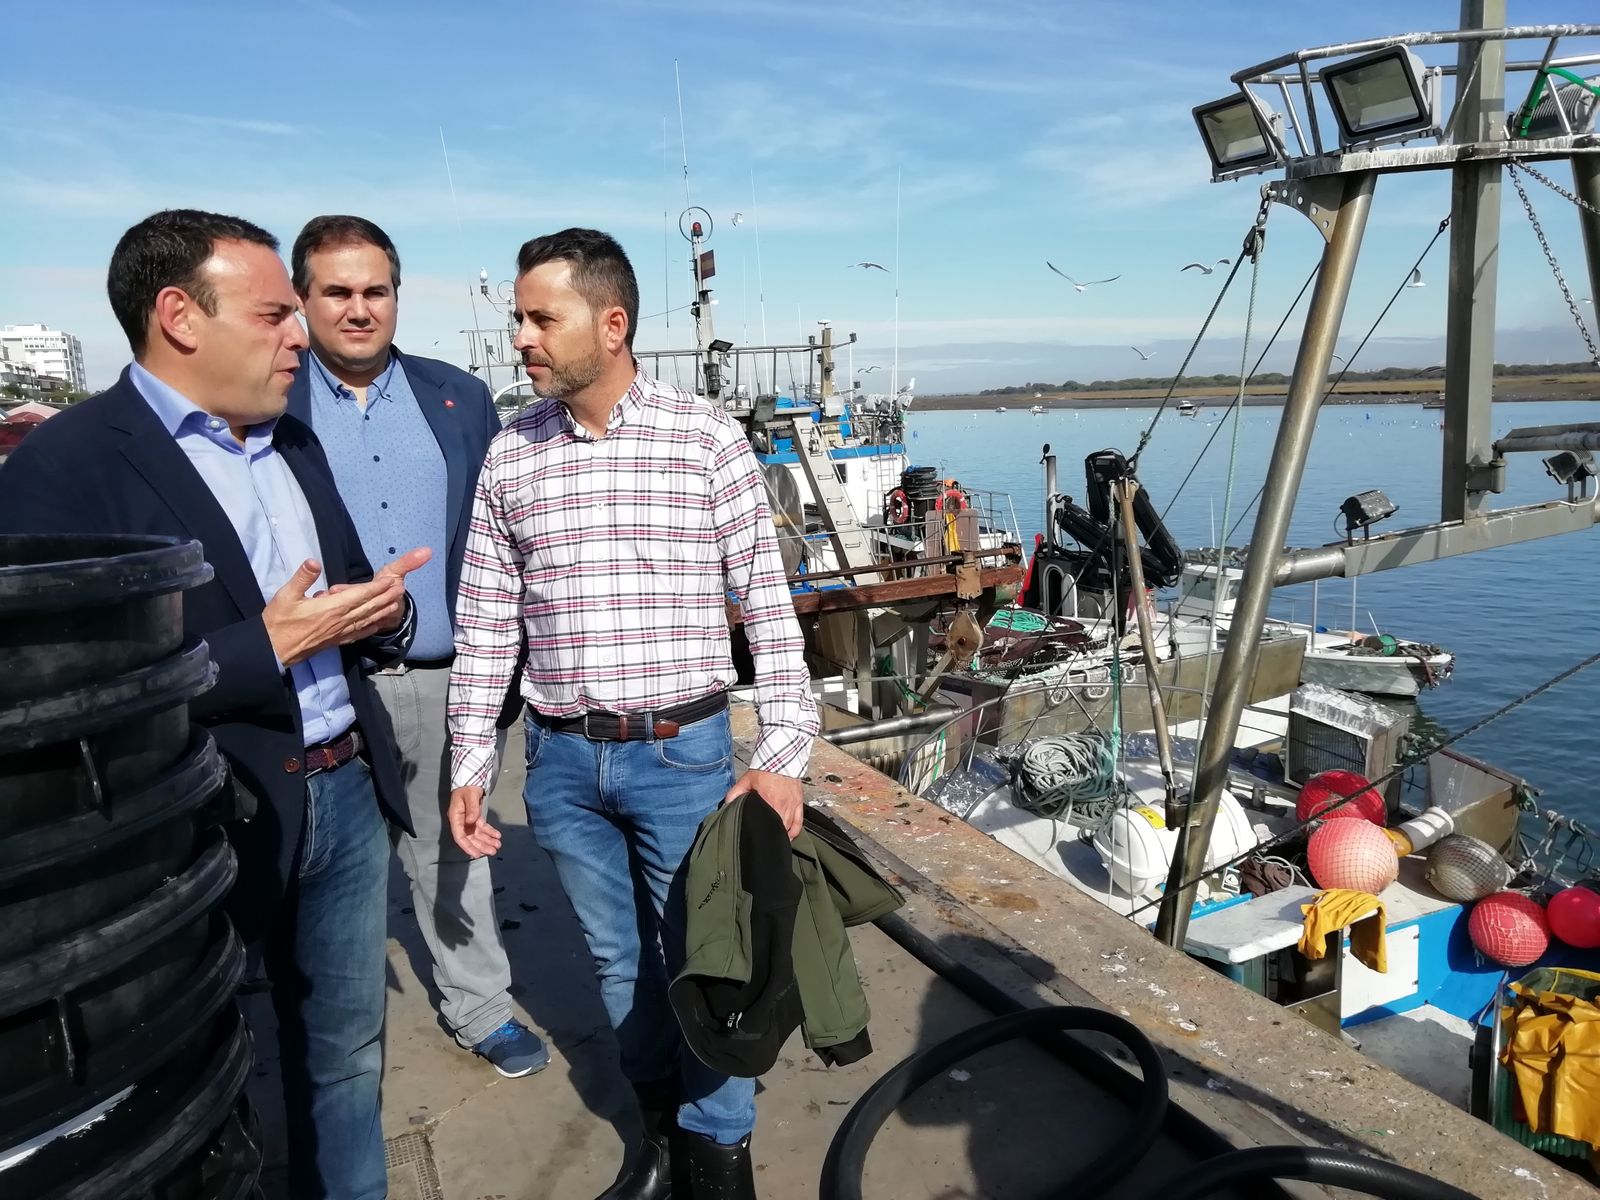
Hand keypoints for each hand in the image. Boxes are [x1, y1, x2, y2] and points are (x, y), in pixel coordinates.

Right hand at [263, 548, 430, 664]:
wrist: (273, 650)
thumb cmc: (278, 622)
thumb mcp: (286, 595)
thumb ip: (302, 578)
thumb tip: (314, 561)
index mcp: (331, 608)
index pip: (360, 595)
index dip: (377, 588)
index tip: (392, 581)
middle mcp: (341, 620)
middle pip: (369, 607)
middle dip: (386, 597)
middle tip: (402, 589)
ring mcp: (341, 632)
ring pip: (368, 620)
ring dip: (384, 611)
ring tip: (398, 603)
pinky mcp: (337, 641)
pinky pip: (359, 633)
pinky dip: (372, 627)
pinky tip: (379, 625)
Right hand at [448, 786, 501, 857]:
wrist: (470, 780)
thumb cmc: (467, 787)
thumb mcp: (470, 795)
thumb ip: (472, 808)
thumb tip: (471, 821)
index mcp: (456, 817)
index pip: (460, 836)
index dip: (468, 846)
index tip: (477, 854)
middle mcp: (461, 821)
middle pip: (470, 838)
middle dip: (481, 846)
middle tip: (493, 851)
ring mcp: (468, 821)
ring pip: (477, 834)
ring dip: (487, 841)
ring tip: (498, 845)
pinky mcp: (475, 818)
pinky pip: (482, 828)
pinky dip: (490, 832)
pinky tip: (497, 836)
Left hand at [724, 768, 803, 839]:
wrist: (781, 758)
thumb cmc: (765, 770)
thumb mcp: (746, 781)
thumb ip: (735, 793)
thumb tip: (727, 805)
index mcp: (769, 801)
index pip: (766, 823)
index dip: (762, 833)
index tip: (757, 839)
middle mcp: (782, 806)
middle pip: (778, 828)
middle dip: (771, 835)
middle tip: (765, 842)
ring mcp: (792, 805)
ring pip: (789, 827)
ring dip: (782, 835)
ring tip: (774, 840)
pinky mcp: (799, 803)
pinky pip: (799, 823)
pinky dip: (794, 831)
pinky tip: (788, 836)